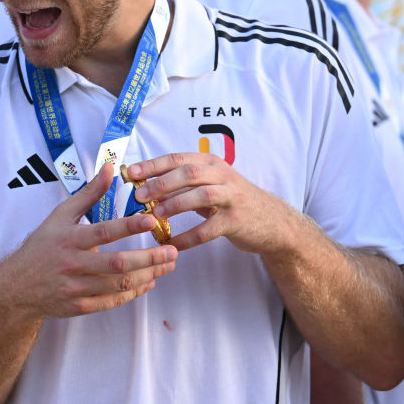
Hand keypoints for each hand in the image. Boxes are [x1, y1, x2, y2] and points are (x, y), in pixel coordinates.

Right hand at [0, 163, 177, 322]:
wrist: (17, 286)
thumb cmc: (42, 246)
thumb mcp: (60, 215)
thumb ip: (89, 194)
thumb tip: (110, 168)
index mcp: (69, 239)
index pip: (103, 232)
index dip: (129, 227)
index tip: (152, 221)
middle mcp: (73, 264)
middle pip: (118, 264)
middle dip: (149, 258)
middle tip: (173, 251)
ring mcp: (76, 288)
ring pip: (119, 285)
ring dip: (148, 275)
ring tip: (168, 265)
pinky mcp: (80, 306)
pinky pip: (113, 301)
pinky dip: (134, 293)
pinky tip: (149, 281)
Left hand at [126, 152, 299, 254]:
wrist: (272, 221)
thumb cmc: (230, 201)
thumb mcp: (208, 186)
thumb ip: (180, 186)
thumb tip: (145, 189)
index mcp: (210, 163)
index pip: (177, 158)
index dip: (152, 164)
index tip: (130, 172)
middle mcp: (222, 176)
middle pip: (189, 173)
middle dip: (161, 183)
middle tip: (140, 195)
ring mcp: (232, 198)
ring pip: (201, 195)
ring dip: (176, 204)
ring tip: (156, 214)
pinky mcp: (237, 221)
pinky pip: (209, 229)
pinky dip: (188, 238)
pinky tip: (171, 245)